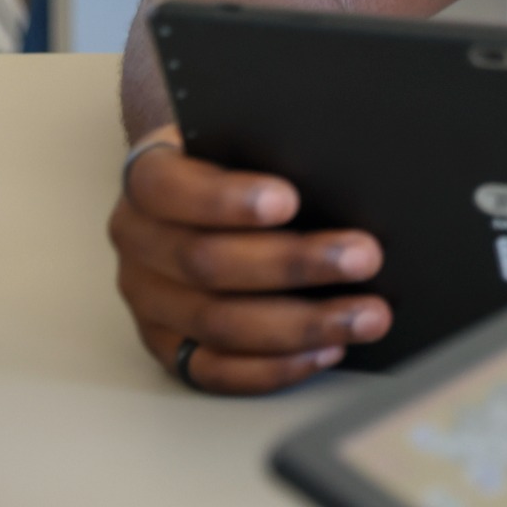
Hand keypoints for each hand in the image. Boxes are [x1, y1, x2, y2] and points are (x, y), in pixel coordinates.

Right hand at [106, 131, 390, 393]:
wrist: (209, 190)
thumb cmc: (242, 158)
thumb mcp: (248, 135)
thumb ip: (272, 145)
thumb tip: (342, 167)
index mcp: (147, 180)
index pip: (170, 189)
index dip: (226, 199)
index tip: (289, 200)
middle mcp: (139, 243)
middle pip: (205, 263)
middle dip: (293, 263)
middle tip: (364, 257)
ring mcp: (149, 301)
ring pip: (217, 323)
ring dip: (301, 324)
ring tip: (367, 315)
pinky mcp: (169, 347)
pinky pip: (217, 370)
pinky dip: (276, 366)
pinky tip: (329, 350)